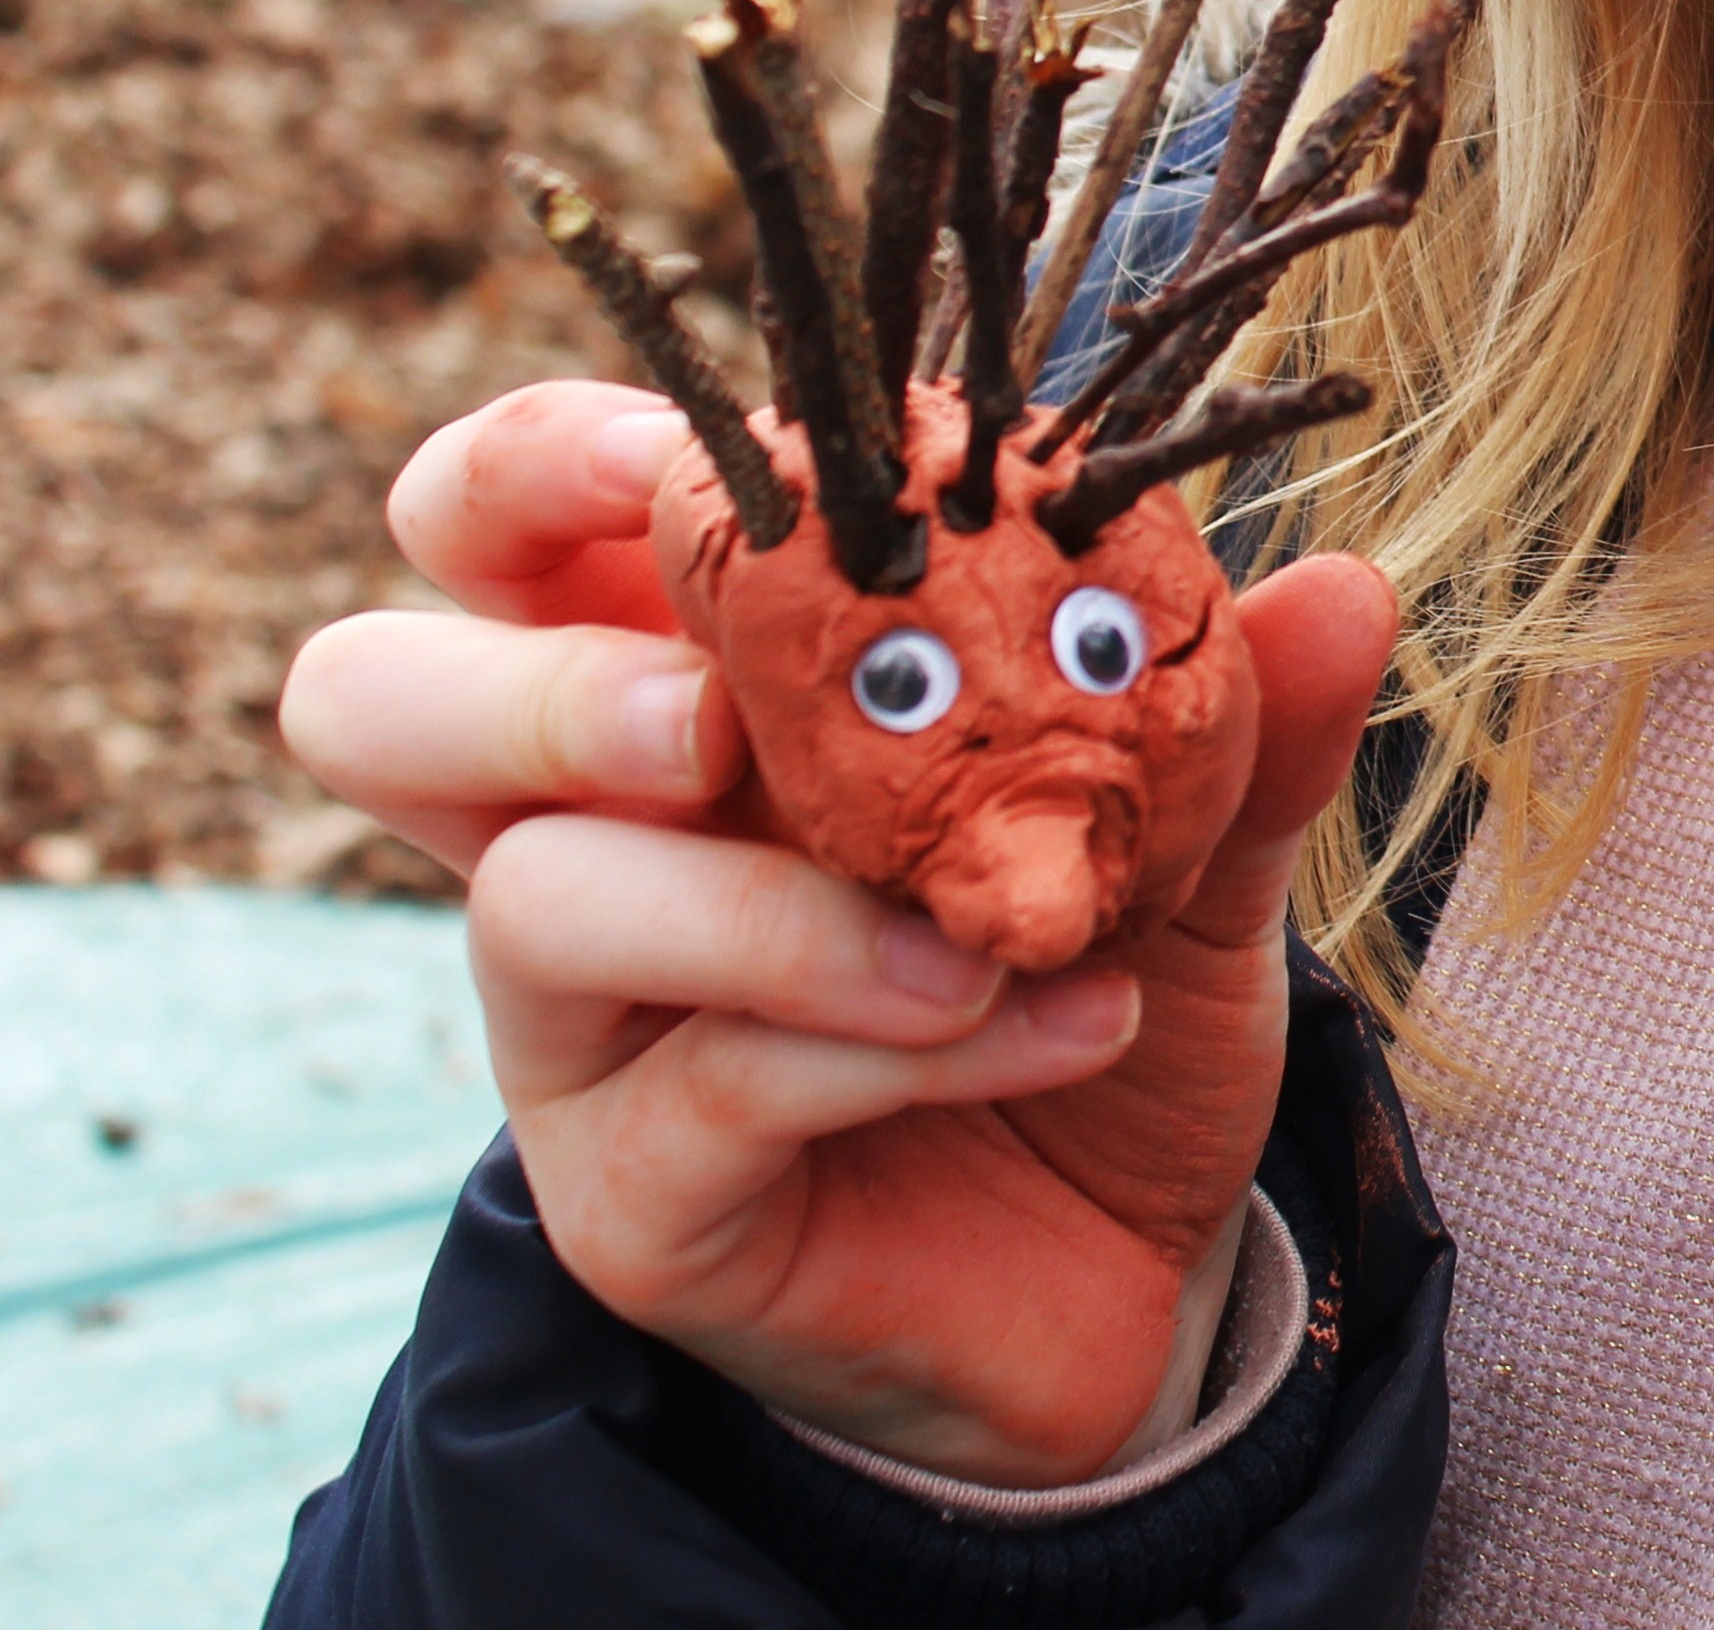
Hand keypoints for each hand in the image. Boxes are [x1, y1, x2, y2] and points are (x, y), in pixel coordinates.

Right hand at [279, 380, 1399, 1482]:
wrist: (1133, 1266)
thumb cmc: (1092, 983)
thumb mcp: (1184, 832)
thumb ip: (1233, 714)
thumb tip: (1343, 587)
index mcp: (675, 682)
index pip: (497, 522)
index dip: (543, 458)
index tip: (682, 448)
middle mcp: (581, 834)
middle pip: (370, 696)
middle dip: (526, 675)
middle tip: (704, 715)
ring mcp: (584, 1027)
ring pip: (536, 902)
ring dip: (766, 903)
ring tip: (984, 931)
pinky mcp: (634, 1197)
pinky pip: (716, 1085)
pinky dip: (903, 1038)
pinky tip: (1064, 1021)